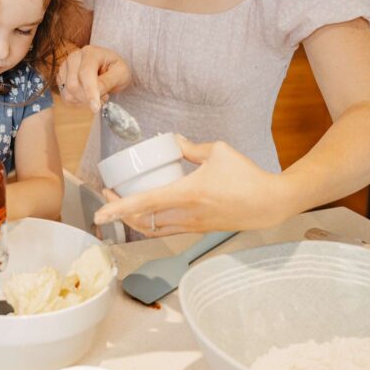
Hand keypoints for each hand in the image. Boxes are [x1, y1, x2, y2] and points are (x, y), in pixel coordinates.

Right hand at [57, 45, 130, 112]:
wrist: (108, 67)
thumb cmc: (116, 69)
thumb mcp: (121, 74)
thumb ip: (108, 81)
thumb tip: (96, 92)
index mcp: (90, 53)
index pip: (85, 73)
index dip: (90, 91)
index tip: (96, 107)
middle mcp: (74, 57)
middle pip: (73, 85)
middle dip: (88, 98)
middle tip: (104, 97)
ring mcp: (65, 67)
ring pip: (68, 93)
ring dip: (84, 100)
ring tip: (97, 94)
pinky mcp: (61, 78)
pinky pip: (65, 96)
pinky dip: (78, 101)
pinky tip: (87, 95)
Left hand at [94, 135, 290, 235]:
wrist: (270, 204)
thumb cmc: (246, 176)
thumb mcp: (218, 151)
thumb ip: (191, 147)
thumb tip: (171, 140)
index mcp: (187, 194)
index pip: (145, 203)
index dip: (118, 208)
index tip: (99, 211)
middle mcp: (186, 215)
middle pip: (142, 221)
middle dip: (120, 212)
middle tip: (108, 195)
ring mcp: (192, 225)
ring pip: (153, 229)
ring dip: (134, 219)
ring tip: (123, 202)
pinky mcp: (199, 229)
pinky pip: (167, 229)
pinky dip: (151, 222)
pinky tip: (148, 210)